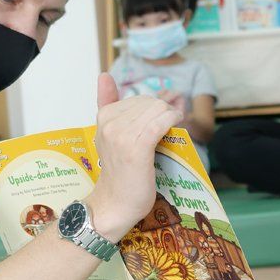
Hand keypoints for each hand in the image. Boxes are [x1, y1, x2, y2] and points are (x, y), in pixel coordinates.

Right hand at [86, 74, 182, 241]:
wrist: (115, 204)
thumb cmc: (118, 172)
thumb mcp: (109, 135)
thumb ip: (106, 103)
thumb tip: (104, 75)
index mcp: (104, 116)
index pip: (138, 98)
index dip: (155, 107)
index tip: (164, 116)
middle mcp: (110, 123)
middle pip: (150, 102)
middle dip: (164, 110)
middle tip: (171, 124)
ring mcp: (122, 135)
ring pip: (157, 109)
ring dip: (171, 115)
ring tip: (172, 126)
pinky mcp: (137, 147)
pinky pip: (161, 122)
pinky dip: (172, 119)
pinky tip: (176, 124)